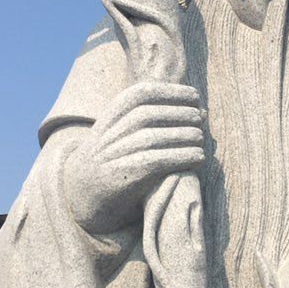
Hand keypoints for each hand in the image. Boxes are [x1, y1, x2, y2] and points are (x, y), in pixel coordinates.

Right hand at [64, 81, 204, 234]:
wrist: (85, 195)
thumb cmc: (119, 160)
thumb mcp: (129, 132)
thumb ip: (158, 119)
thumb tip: (203, 111)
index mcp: (110, 115)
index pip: (142, 93)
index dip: (172, 92)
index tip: (195, 98)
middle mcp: (107, 134)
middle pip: (149, 115)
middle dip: (180, 113)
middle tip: (202, 120)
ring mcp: (112, 156)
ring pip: (152, 138)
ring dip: (184, 136)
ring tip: (201, 139)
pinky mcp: (122, 178)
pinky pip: (155, 162)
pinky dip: (181, 157)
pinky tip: (199, 157)